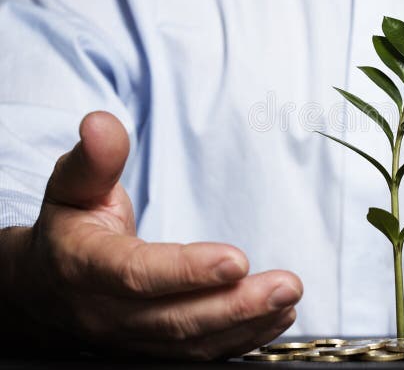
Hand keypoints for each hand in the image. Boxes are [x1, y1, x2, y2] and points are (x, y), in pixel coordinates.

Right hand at [0, 112, 301, 359]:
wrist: (48, 287)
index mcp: (85, 266)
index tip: (237, 258)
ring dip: (246, 325)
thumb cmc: (71, 225)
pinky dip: (242, 340)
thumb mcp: (72, 186)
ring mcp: (130, 339)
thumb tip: (102, 122)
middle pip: (174, 319)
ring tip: (289, 300)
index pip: (136, 274)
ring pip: (191, 343)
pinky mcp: (152, 350)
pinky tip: (277, 319)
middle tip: (287, 286)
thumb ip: (94, 158)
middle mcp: (106, 313)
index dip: (186, 270)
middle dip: (235, 305)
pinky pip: (199, 354)